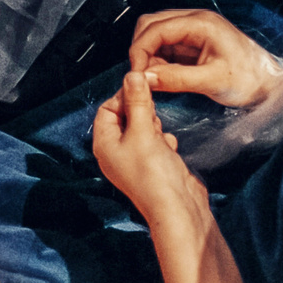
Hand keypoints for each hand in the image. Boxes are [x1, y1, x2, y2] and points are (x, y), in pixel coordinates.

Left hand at [93, 70, 207, 229]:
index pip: (106, 109)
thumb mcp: (143, 131)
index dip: (122, 96)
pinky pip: (156, 142)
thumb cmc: (154, 173)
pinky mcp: (154, 164)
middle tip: (152, 110)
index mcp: (105, 144)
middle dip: (140, 110)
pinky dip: (163, 140)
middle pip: (124, 117)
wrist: (178, 208)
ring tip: (160, 134)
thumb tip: (132, 75)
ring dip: (154, 125)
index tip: (141, 88)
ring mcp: (136, 159)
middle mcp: (116, 152)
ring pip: (142, 128)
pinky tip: (169, 147)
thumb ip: (137, 102)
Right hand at [127, 10, 282, 107]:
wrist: (272, 86)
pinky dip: (160, 60)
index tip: (136, 74)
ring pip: (157, 35)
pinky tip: (164, 77)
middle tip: (143, 76)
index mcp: (200, 23)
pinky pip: (168, 47)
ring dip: (150, 56)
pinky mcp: (195, 44)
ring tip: (155, 79)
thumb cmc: (251, 80)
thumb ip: (176, 79)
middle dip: (142, 49)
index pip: (156, 28)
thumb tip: (145, 78)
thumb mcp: (212, 81)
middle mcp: (195, 21)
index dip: (140, 50)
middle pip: (152, 25)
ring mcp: (195, 31)